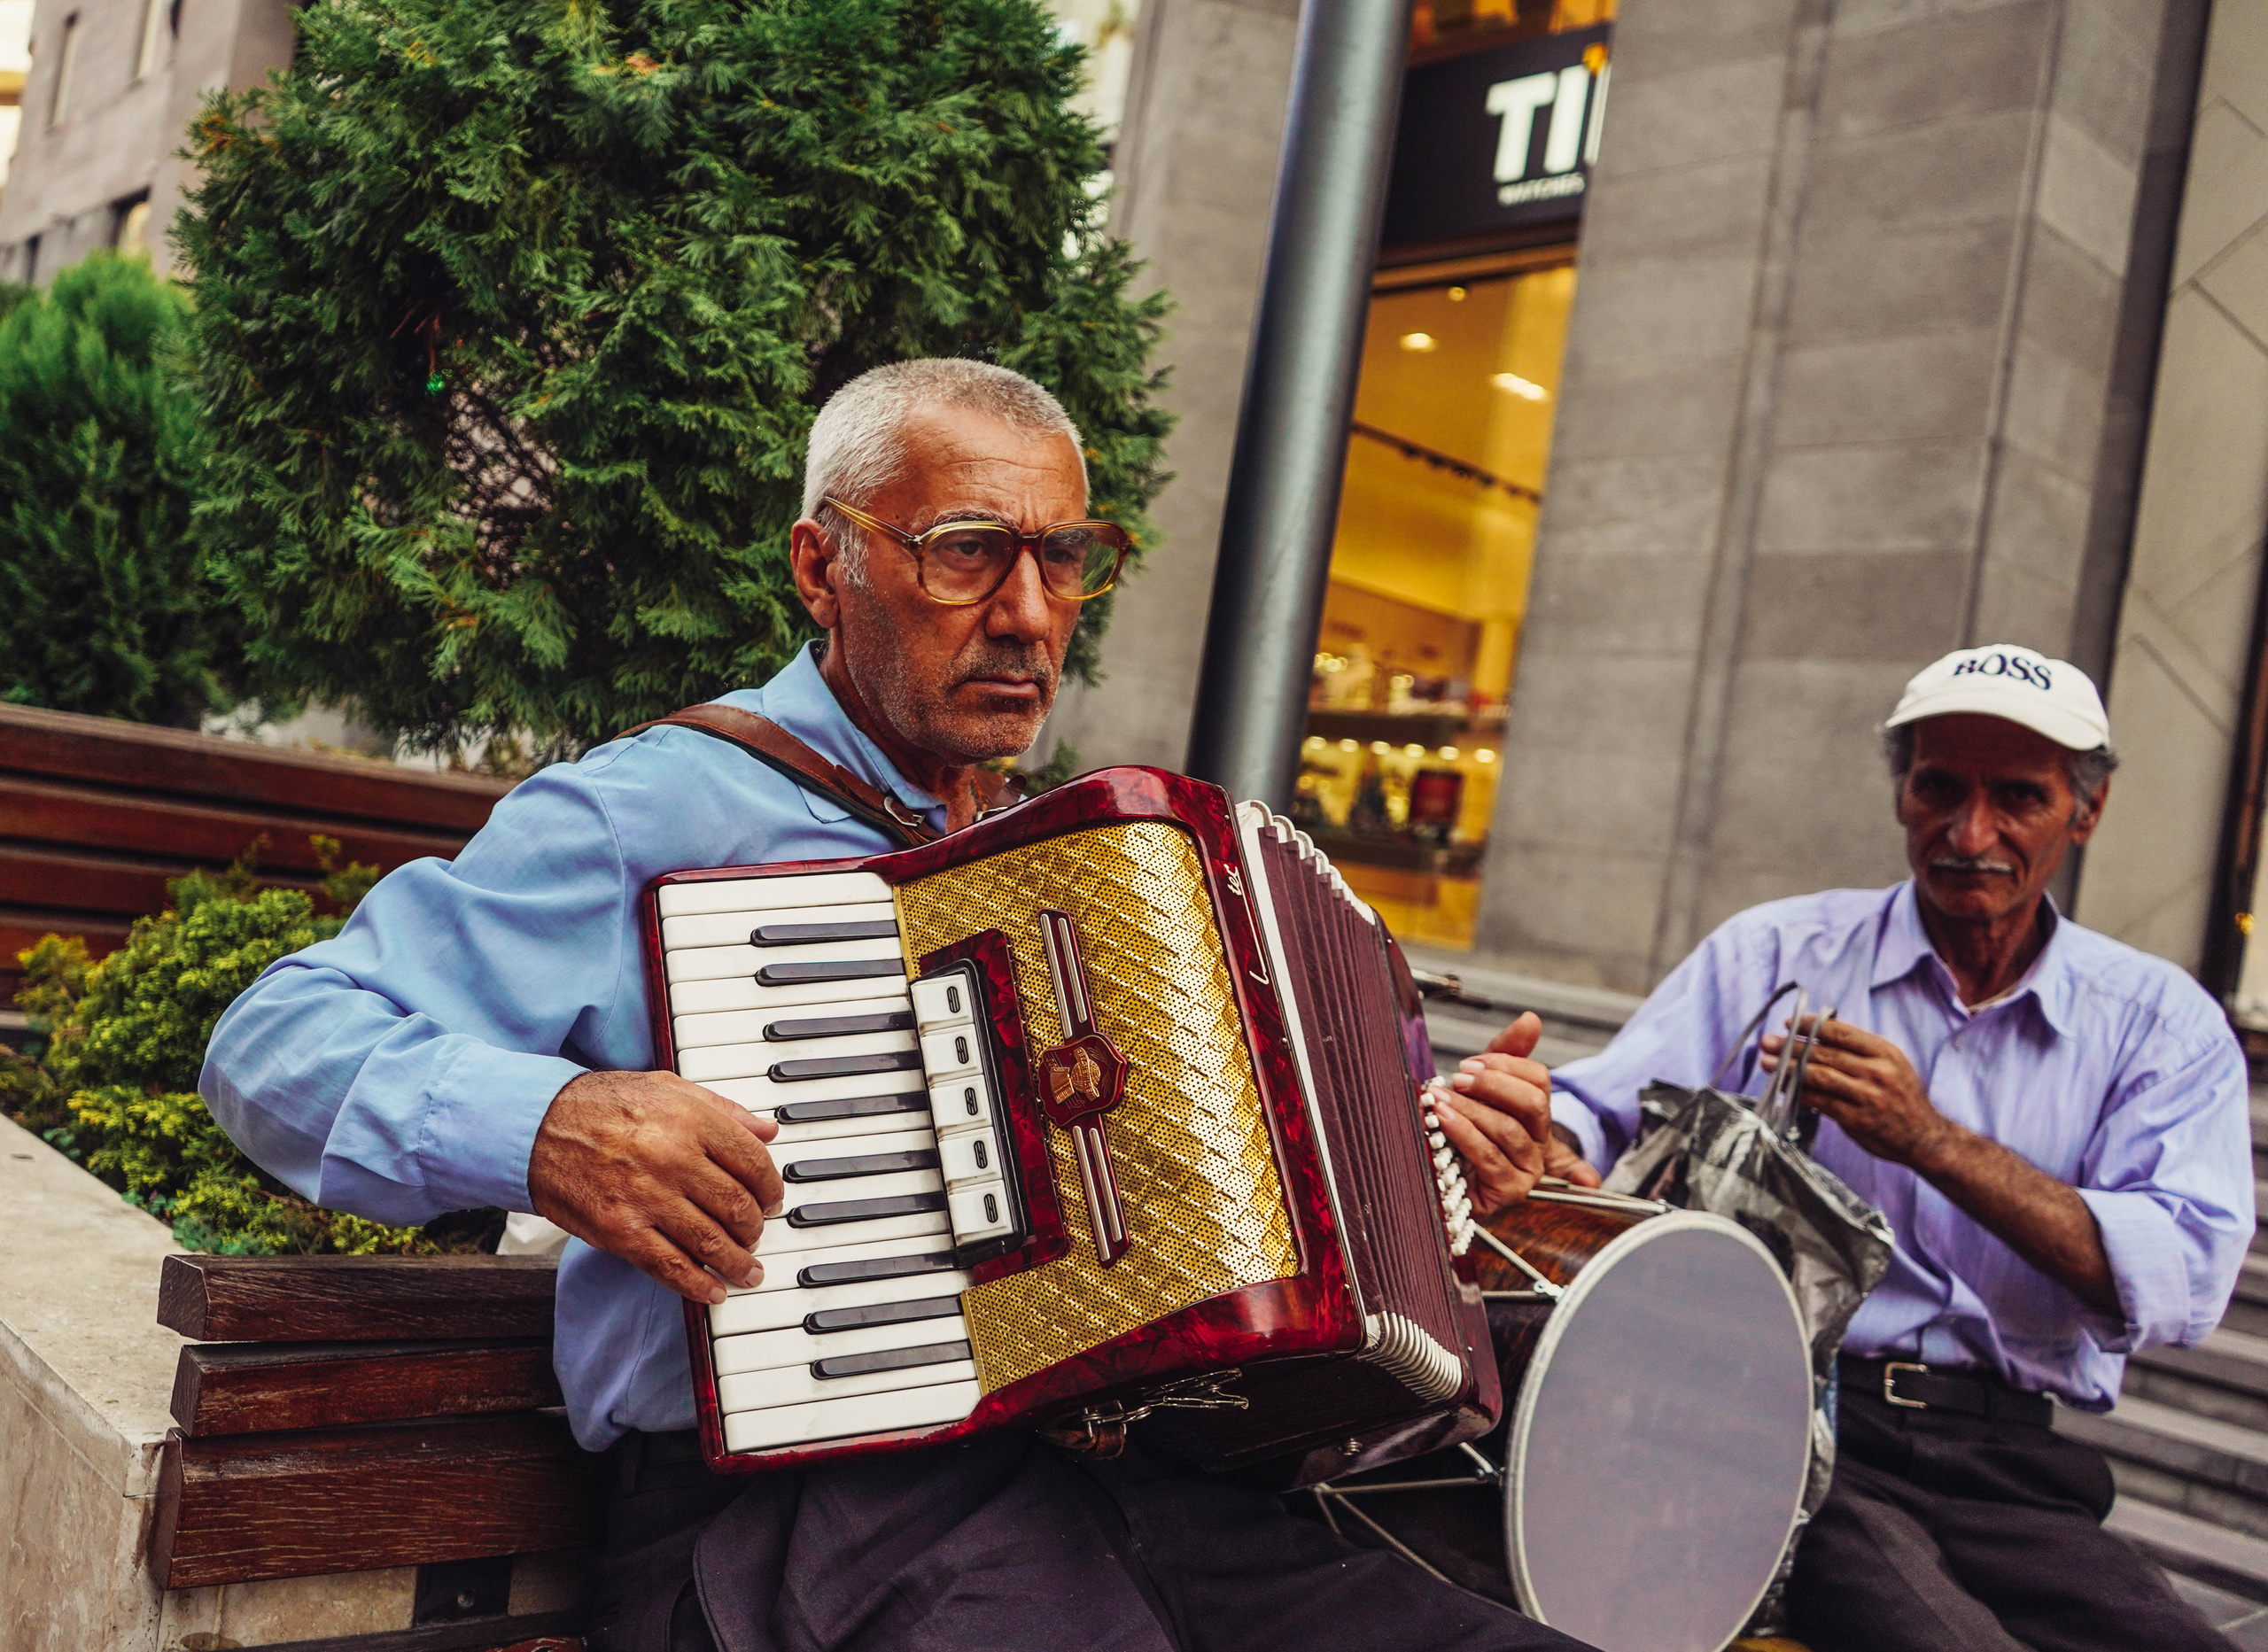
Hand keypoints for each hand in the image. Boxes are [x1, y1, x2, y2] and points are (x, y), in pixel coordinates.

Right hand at [527, 1069, 783, 1304]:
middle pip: (737, 1205)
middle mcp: (673, 1158)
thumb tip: (767, 1132)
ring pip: (711, 1241)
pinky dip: (698, 1285)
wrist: (538, 1126)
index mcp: (691, 1119)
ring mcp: (646, 1197)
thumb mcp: (668, 1088)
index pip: (753, 1162)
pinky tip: (714, 1291)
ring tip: (748, 1271)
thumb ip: (722, 1110)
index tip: (772, 1200)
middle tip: (755, 1234)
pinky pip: (670, 1266)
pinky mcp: (620, 1230)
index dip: (771, 1187)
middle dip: (755, 1227)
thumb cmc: (604, 1104)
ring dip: (737, 1262)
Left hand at [1435, 1011, 1600, 1215]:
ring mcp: (1528, 1168)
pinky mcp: (1510, 1190)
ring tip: (1440, 1098)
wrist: (1448, 1184)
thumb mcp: (1481, 1090)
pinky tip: (1443, 1120)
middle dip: (1493, 1085)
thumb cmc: (1465, 1134)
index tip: (1471, 1063)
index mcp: (1535, 1114)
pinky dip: (1464, 1134)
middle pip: (1534, 1102)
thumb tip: (1531, 1019)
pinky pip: (1490, 1157)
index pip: (1540, 1079)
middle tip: (1458, 1078)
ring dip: (1471, 1109)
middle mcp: (1540, 1141)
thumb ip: (1504, 1054)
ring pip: (1508, 1129)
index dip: (1507, 1065)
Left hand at [1762, 1015, 1955, 1168]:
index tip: (1790, 1023)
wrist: (1925, 1136)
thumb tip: (1816, 1035)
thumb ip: (1860, 1051)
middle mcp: (1878, 1072)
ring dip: (1789, 1069)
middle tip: (1767, 1042)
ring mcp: (1868, 1096)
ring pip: (1820, 1077)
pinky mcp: (1858, 1119)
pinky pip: (1821, 1101)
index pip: (1842, 1032)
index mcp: (1886, 1052)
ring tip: (1767, 1063)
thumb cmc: (1902, 1096)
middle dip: (1792, 1046)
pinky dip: (1799, 1093)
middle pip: (1826, 1054)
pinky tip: (1784, 1087)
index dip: (1812, 1026)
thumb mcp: (1892, 1064)